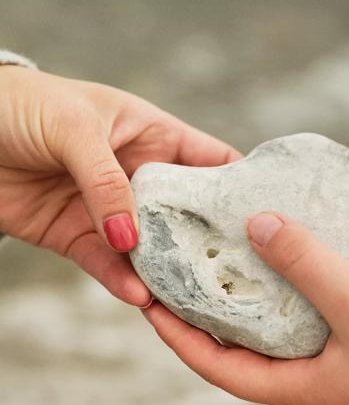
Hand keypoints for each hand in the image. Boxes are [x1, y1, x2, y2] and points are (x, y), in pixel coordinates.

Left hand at [0, 66, 239, 305]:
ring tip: (191, 298)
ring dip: (167, 271)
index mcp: (152, 136)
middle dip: (208, 240)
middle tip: (237, 271)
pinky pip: (106, 264)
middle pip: (186, 214)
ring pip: (150, 247)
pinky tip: (139, 296)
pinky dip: (121, 281)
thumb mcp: (74, 128)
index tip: (268, 214)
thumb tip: (131, 238)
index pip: (210, 161)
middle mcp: (139, 177)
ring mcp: (111, 210)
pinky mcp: (78, 237)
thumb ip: (107, 181)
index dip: (239, 184)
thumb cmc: (22, 106)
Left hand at [143, 212, 348, 404]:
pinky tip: (299, 235)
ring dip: (259, 282)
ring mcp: (331, 348)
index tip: (148, 303)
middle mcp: (304, 369)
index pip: (214, 364)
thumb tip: (257, 224)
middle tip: (185, 265)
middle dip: (211, 304)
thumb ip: (307, 265)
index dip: (177, 336)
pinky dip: (307, 270)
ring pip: (281, 312)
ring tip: (233, 245)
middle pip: (241, 336)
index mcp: (292, 383)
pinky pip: (319, 296)